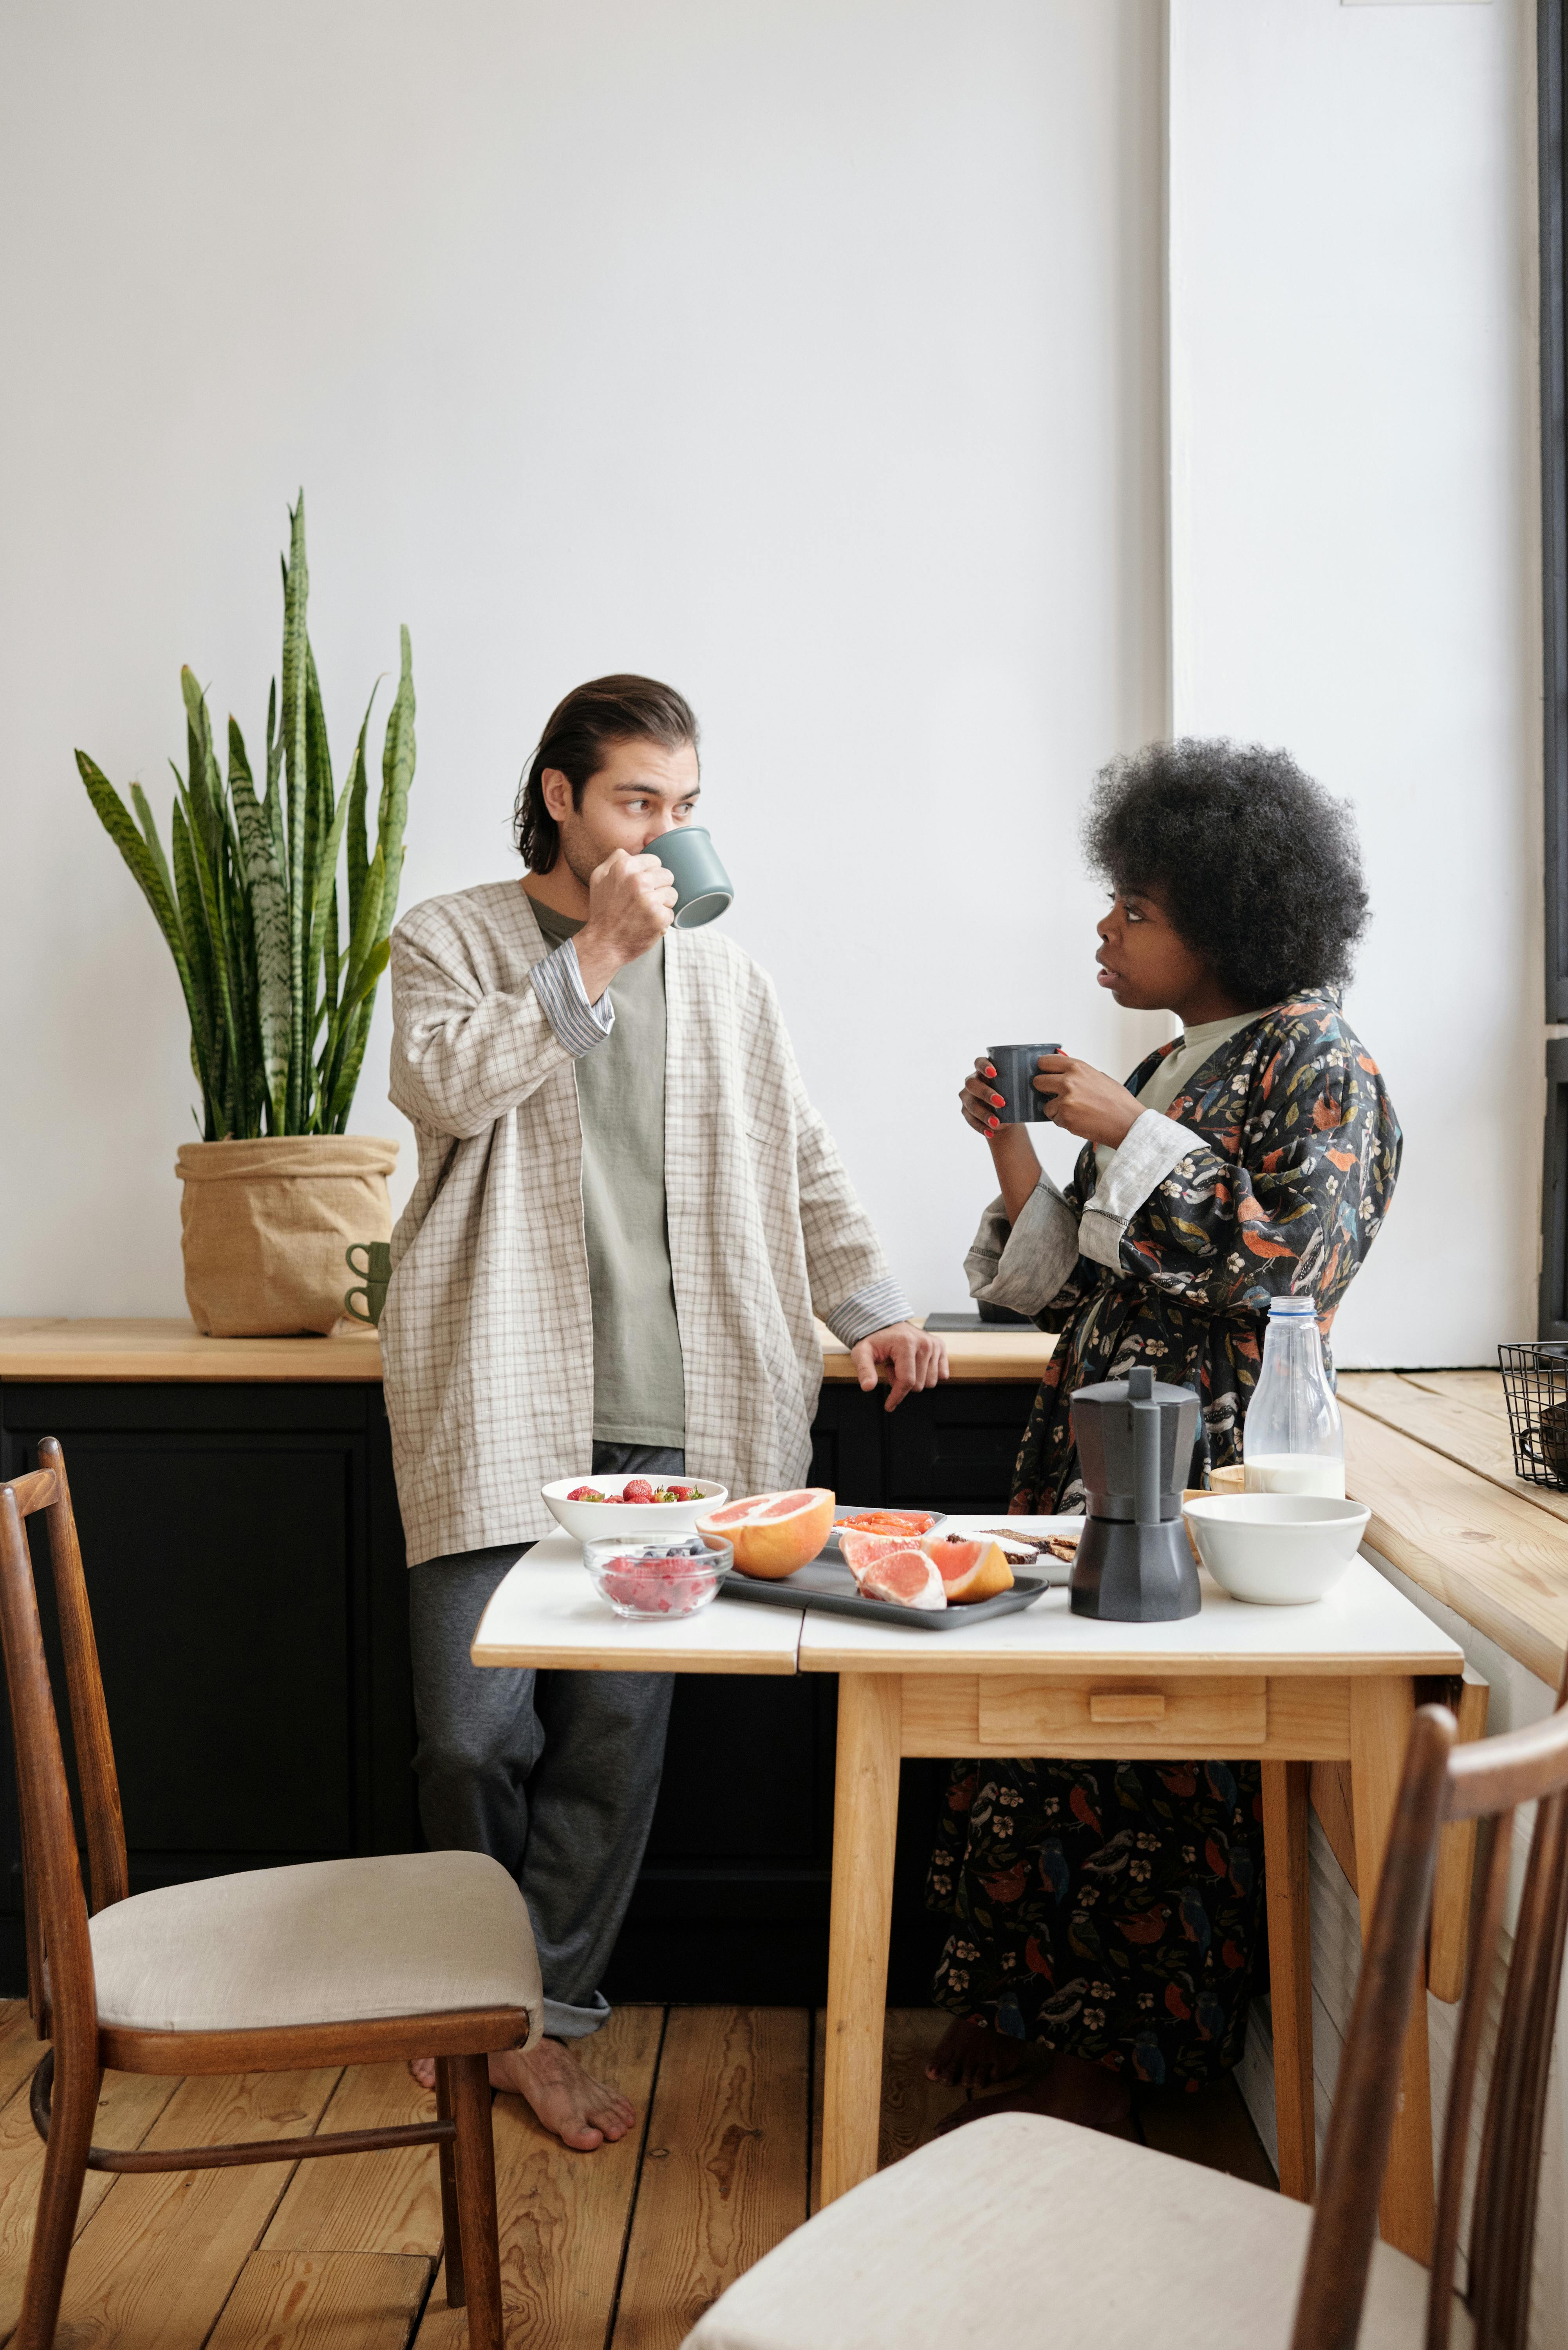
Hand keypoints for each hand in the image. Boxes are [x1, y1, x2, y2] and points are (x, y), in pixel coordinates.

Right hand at [574, 849, 677, 1000]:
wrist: (604, 943)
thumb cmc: (602, 911)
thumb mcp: (599, 878)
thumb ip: (615, 859)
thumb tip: (632, 851)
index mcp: (624, 867)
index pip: (655, 861)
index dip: (650, 874)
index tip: (640, 886)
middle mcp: (637, 881)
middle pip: (667, 875)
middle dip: (659, 887)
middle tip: (644, 901)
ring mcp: (650, 900)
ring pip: (673, 893)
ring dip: (663, 903)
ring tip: (647, 912)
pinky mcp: (659, 917)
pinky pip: (672, 912)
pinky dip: (662, 920)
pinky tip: (648, 923)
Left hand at [849, 1321, 949, 1413]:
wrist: (886, 1323)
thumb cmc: (874, 1340)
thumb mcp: (862, 1352)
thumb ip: (864, 1369)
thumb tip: (868, 1386)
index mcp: (905, 1344)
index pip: (907, 1381)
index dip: (897, 1396)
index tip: (889, 1406)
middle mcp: (923, 1343)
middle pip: (918, 1385)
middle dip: (903, 1383)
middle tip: (892, 1368)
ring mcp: (934, 1345)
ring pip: (930, 1382)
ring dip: (915, 1379)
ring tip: (902, 1364)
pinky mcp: (940, 1346)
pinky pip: (941, 1375)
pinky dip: (927, 1374)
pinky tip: (915, 1364)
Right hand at [960, 1056, 1040, 1226]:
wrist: (1009, 1114)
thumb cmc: (1018, 1093)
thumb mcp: (1025, 1081)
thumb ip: (1035, 1069)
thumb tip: (1060, 1052)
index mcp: (986, 1070)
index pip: (979, 1062)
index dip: (984, 1066)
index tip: (996, 1073)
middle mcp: (974, 1081)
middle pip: (972, 1084)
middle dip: (985, 1093)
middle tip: (1002, 1102)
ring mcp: (969, 1097)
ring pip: (969, 1103)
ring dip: (983, 1113)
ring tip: (997, 1121)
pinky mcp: (968, 1113)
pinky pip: (970, 1120)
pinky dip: (980, 1126)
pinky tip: (991, 1131)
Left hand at [1029, 1052, 1139, 1148]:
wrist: (1127, 1123)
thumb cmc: (1117, 1102)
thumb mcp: (1098, 1077)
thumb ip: (1078, 1074)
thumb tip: (1062, 1074)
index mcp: (1077, 1067)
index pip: (1045, 1062)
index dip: (1044, 1070)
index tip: (1046, 1075)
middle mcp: (1068, 1081)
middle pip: (1038, 1082)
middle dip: (1045, 1090)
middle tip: (1057, 1096)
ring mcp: (1065, 1099)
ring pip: (1046, 1105)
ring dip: (1056, 1110)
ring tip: (1076, 1112)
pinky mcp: (1064, 1117)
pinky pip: (1054, 1119)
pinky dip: (1064, 1122)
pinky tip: (1080, 1120)